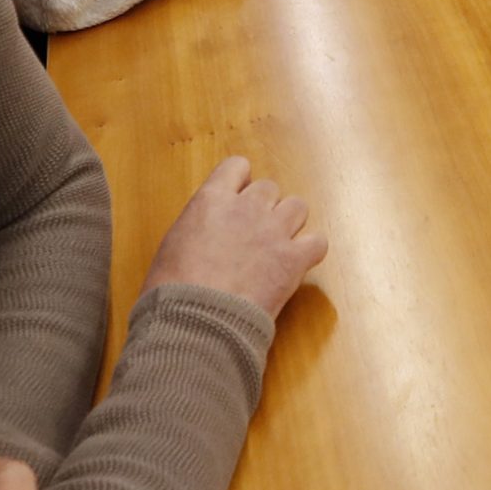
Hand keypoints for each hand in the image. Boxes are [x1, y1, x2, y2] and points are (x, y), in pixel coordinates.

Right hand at [143, 154, 327, 319]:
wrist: (194, 323)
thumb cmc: (172, 291)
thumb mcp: (173, 244)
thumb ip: (199, 225)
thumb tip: (211, 231)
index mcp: (212, 200)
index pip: (237, 167)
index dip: (239, 184)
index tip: (236, 202)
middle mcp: (247, 207)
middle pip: (269, 188)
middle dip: (263, 207)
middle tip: (253, 234)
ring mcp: (273, 231)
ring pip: (297, 207)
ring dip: (289, 223)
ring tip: (277, 247)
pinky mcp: (293, 260)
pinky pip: (318, 242)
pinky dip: (309, 251)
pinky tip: (296, 264)